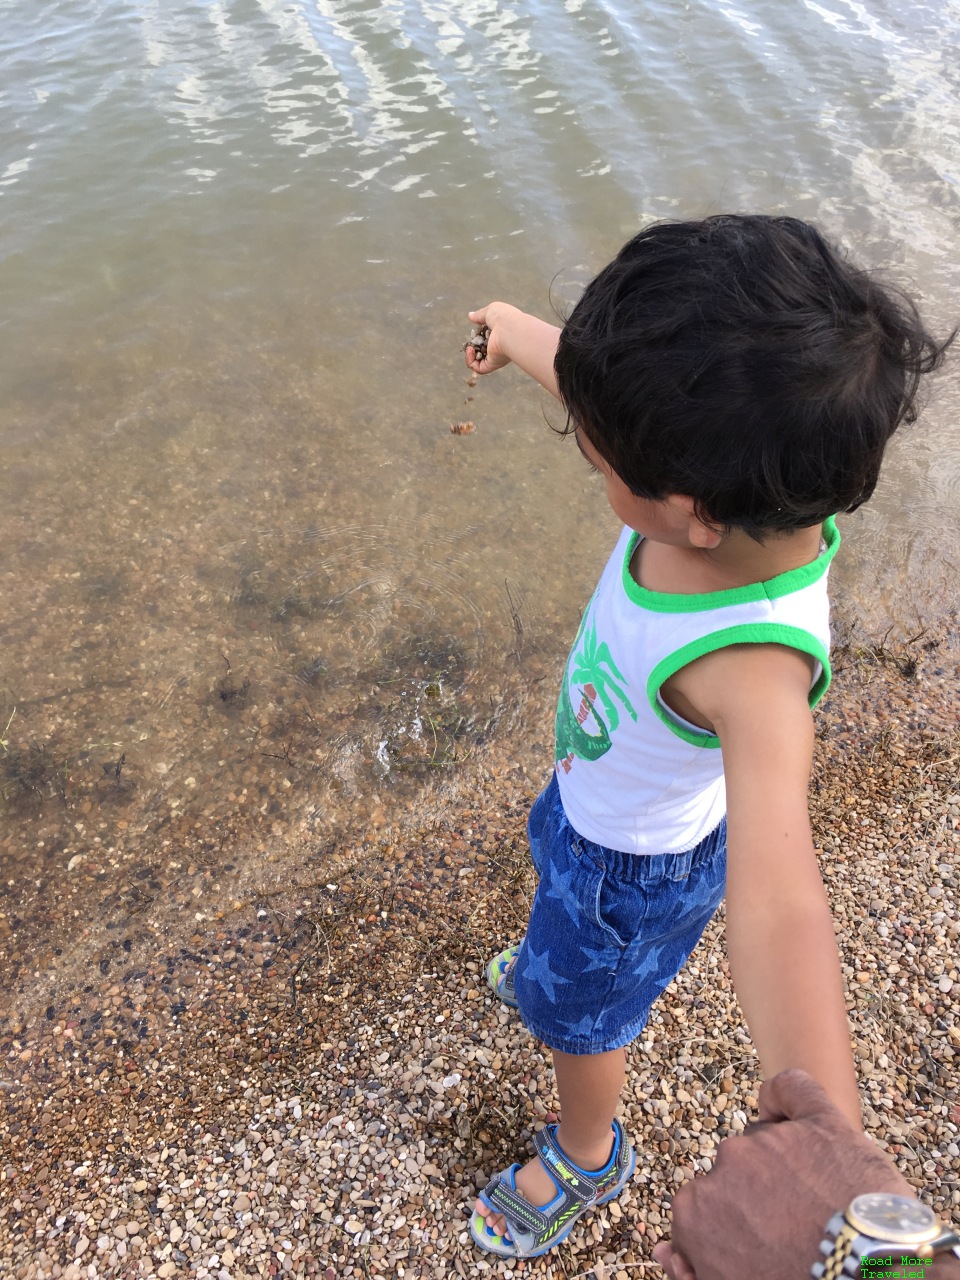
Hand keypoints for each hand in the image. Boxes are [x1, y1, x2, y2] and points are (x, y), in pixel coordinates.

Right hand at [464, 302, 521, 375]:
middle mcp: (499, 346)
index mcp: (500, 334)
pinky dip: (470, 361)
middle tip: (471, 342)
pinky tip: (470, 351)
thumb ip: (479, 315)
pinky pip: (478, 368)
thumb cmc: (503, 318)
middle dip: (472, 346)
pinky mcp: (492, 364)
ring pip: (478, 361)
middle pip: (481, 350)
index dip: (478, 336)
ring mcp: (495, 356)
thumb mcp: (489, 311)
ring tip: (470, 348)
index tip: (475, 331)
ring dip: (470, 355)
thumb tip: (470, 316)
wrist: (509, 329)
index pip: (487, 338)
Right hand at [652, 1068, 911, 1279]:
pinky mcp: (820, 1122)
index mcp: (697, 1211)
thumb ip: (691, 1271)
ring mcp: (772, 1140)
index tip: (755, 1249)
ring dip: (783, 1164)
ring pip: (767, 1142)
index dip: (729, 1230)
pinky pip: (793, 1088)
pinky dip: (784, 1096)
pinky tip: (785, 1111)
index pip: (702, 1209)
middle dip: (758, 1197)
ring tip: (818, 1204)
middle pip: (735, 1174)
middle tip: (793, 1231)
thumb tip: (666, 1251)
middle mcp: (726, 1166)